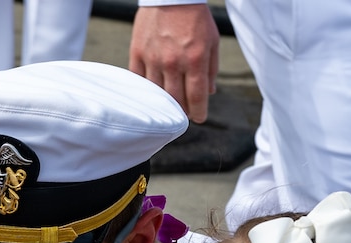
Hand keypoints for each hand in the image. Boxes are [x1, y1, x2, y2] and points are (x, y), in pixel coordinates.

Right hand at [129, 3, 218, 122]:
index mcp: (195, 59)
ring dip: (164, 102)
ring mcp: (153, 58)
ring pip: (157, 94)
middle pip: (176, 100)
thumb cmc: (195, 16)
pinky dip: (146, 89)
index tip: (199, 118)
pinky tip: (152, 92)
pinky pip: (139, 80)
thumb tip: (209, 92)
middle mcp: (173, 62)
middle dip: (182, 110)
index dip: (198, 113)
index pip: (196, 97)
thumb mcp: (212, 40)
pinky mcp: (138, 52)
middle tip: (184, 112)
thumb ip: (212, 68)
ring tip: (169, 103)